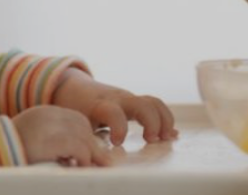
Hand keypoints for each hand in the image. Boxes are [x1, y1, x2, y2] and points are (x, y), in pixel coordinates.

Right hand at [11, 105, 111, 165]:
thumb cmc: (10, 153)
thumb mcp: (32, 141)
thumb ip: (52, 142)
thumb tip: (75, 156)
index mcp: (42, 113)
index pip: (76, 119)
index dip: (85, 136)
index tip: (86, 153)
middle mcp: (47, 115)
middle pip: (82, 125)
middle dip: (90, 144)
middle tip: (89, 162)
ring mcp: (48, 126)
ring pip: (83, 136)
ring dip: (87, 154)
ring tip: (82, 167)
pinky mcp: (50, 141)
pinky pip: (79, 147)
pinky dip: (83, 158)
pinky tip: (77, 166)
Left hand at [50, 68, 176, 145]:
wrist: (76, 89)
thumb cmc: (77, 109)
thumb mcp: (78, 124)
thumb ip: (88, 139)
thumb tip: (99, 157)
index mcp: (100, 105)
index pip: (113, 112)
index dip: (119, 128)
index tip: (117, 143)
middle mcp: (118, 99)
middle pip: (142, 103)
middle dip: (152, 122)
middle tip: (151, 140)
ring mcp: (129, 99)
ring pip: (153, 102)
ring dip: (164, 120)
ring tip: (165, 139)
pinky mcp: (136, 102)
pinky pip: (155, 106)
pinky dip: (165, 119)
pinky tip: (171, 134)